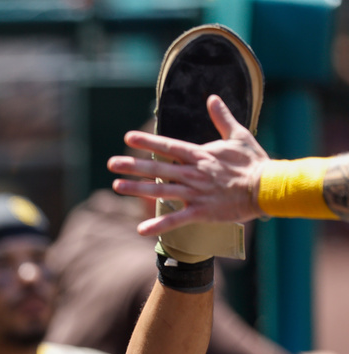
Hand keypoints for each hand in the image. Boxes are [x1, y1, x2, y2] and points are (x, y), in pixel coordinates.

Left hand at [107, 95, 270, 235]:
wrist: (269, 189)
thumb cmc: (254, 162)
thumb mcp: (239, 135)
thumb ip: (222, 117)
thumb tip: (212, 98)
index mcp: (200, 155)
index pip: (168, 146)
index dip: (147, 142)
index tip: (128, 138)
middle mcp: (194, 173)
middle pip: (158, 169)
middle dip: (133, 166)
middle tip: (111, 164)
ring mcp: (196, 193)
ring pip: (161, 191)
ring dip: (137, 189)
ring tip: (116, 186)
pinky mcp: (201, 211)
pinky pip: (176, 220)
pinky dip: (158, 226)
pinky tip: (141, 230)